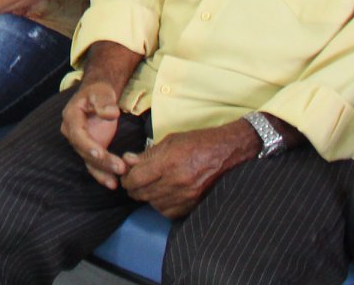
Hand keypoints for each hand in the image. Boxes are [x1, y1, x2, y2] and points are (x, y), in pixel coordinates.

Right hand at [61, 79, 128, 188]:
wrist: (98, 95)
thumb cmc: (98, 92)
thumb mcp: (102, 92)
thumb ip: (105, 101)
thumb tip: (111, 113)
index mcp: (71, 116)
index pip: (77, 134)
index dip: (87, 145)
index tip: (100, 153)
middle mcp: (72, 132)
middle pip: (84, 150)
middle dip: (101, 161)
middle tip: (120, 167)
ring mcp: (81, 143)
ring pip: (89, 161)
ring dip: (102, 172)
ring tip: (116, 182)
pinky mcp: (90, 149)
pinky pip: (94, 164)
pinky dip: (102, 174)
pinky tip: (113, 183)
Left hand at [119, 124, 254, 218]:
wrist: (226, 153)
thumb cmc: (197, 142)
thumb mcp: (170, 141)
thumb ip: (147, 154)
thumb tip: (127, 161)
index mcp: (168, 162)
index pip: (136, 178)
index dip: (127, 178)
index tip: (126, 175)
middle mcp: (176, 182)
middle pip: (142, 193)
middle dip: (134, 188)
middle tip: (134, 181)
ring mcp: (186, 196)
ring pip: (153, 204)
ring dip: (147, 197)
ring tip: (149, 187)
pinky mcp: (194, 204)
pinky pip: (169, 212)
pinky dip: (162, 206)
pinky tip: (163, 195)